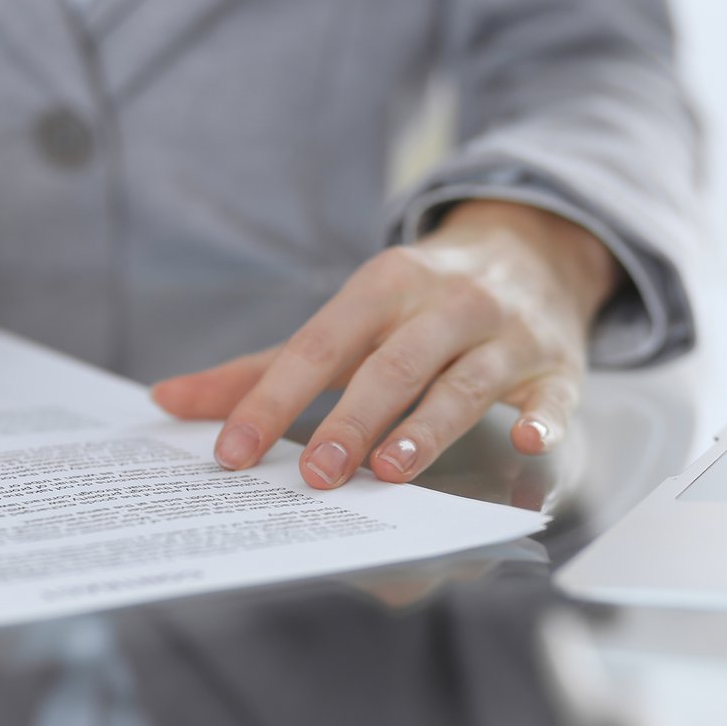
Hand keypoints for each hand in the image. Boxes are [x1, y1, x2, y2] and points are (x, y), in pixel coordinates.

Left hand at [152, 200, 617, 488]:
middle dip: (352, 418)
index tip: (234, 450)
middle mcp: (446, 303)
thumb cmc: (418, 302)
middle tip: (316, 475)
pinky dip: (542, 419)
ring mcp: (506, 334)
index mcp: (383, 285)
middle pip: (393, 363)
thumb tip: (168, 401)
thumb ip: (262, 367)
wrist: (532, 250)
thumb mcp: (346, 319)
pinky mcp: (558, 365)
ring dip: (428, 428)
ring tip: (389, 472)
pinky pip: (554, 395)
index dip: (274, 398)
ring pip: (465, 381)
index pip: (319, 345)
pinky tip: (522, 445)